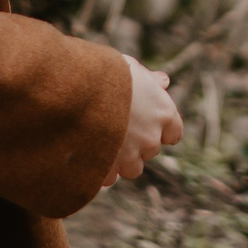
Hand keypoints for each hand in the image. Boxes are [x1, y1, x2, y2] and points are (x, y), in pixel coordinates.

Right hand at [102, 54, 183, 187]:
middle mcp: (151, 137)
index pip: (173, 133)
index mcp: (163, 112)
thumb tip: (164, 82)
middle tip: (117, 127)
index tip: (147, 125)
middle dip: (137, 143)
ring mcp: (130, 156)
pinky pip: (109, 179)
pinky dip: (101, 171)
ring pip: (132, 168)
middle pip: (151, 150)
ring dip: (121, 160)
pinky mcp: (108, 169)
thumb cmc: (102, 73)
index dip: (160, 129)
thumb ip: (149, 79)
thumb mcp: (129, 68)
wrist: (74, 90)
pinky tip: (89, 154)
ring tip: (103, 143)